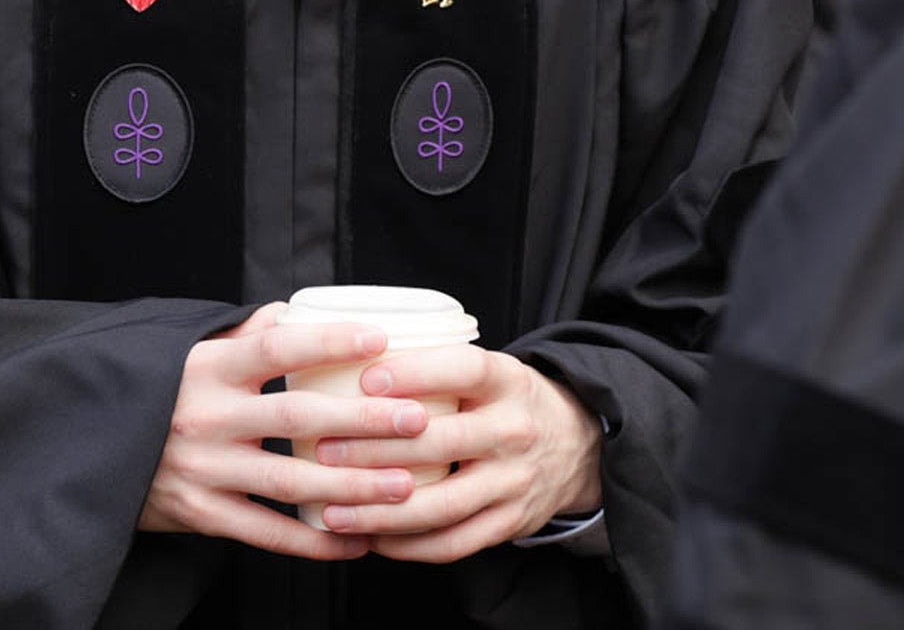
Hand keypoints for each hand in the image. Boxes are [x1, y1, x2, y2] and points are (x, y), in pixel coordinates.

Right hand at [140, 302, 433, 560]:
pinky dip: (315, 542)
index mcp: (206, 367)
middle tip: (417, 420)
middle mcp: (205, 416)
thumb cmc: (156, 395)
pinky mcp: (199, 514)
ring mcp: (202, 469)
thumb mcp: (188, 353)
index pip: (276, 347)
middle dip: (364, 419)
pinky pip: (267, 533)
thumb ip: (243, 334)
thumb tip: (296, 309)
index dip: (328, 341)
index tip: (380, 340)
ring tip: (405, 486)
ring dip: (353, 486)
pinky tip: (358, 540)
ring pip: (290, 481)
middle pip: (296, 416)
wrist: (87, 451)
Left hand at [311, 346, 602, 562]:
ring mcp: (515, 481)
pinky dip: (408, 545)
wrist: (578, 444)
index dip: (415, 374)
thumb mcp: (490, 371)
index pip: (463, 369)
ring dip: (382, 511)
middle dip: (375, 450)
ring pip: (442, 504)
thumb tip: (349, 359)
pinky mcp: (511, 522)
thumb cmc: (507, 402)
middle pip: (441, 442)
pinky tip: (372, 537)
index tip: (366, 381)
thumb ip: (438, 366)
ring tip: (334, 510)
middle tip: (324, 451)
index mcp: (508, 381)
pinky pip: (454, 542)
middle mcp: (515, 430)